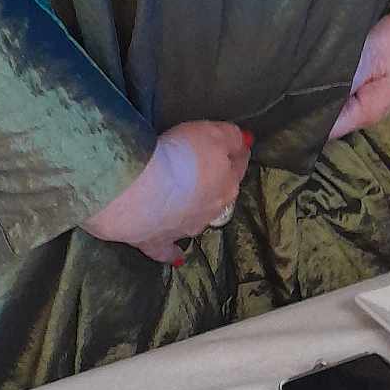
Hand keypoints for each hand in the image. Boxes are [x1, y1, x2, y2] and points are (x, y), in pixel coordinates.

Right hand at [83, 120, 251, 264]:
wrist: (144, 192)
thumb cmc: (181, 158)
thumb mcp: (214, 134)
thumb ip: (232, 137)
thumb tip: (245, 142)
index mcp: (227, 186)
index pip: (237, 166)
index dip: (234, 153)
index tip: (232, 146)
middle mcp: (211, 211)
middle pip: (218, 195)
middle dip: (215, 184)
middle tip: (204, 170)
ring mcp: (185, 229)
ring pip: (197, 220)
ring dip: (195, 211)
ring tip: (186, 202)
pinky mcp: (159, 242)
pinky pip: (168, 250)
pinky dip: (172, 252)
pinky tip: (175, 256)